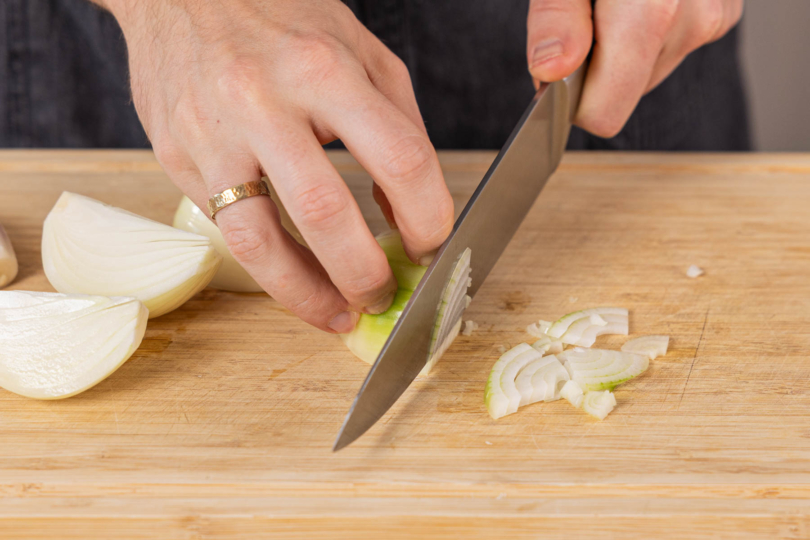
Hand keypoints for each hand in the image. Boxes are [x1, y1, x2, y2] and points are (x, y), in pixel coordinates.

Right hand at [100, 0, 453, 332]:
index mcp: (325, 67)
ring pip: (260, 239)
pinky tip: (297, 286)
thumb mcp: (360, 49)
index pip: (399, 157)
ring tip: (340, 315)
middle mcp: (265, 99)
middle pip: (326, 209)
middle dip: (365, 270)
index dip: (428, 215)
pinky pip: (228, 231)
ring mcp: (214, 133)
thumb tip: (408, 209)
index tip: (433, 243)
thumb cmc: (280, 17)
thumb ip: (398, 126)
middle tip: (386, 293)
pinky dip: (269, 272)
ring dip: (308, 293)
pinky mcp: (179, 158)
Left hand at [526, 0, 743, 136]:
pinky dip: (647, 32)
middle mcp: (692, 20)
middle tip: (587, 17)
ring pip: (647, 74)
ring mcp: (713, 16)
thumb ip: (557, 18)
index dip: (569, 102)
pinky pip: (669, 48)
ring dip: (622, 48)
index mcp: (651, 12)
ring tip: (615, 1)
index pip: (604, 114)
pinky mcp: (721, 12)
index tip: (555, 72)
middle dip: (597, 69)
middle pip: (624, 96)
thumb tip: (550, 72)